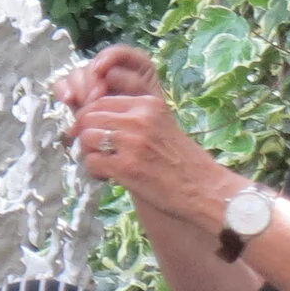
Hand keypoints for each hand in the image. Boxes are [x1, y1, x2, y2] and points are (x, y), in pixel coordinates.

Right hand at [54, 44, 162, 116]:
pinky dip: (64, 90)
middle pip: (94, 64)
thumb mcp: (150, 103)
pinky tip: (68, 100)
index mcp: (135, 68)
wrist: (140, 149)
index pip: (118, 53)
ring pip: (78, 73)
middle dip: (91, 80)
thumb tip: (108, 74)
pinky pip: (64, 85)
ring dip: (79, 87)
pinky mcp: (78, 96)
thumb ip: (134, 84)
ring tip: (84, 105)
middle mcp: (111, 73)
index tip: (101, 71)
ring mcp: (92, 84)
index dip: (108, 58)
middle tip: (93, 98)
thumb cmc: (151, 126)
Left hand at [66, 85, 234, 224]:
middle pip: (89, 117)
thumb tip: (93, 118)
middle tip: (93, 150)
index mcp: (147, 104)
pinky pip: (91, 162)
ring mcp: (132, 143)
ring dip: (88, 152)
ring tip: (103, 164)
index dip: (90, 117)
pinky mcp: (126, 167)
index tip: (91, 131)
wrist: (205, 189)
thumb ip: (133, 117)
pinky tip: (108, 176)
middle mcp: (139, 119)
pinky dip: (94, 171)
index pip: (101, 101)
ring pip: (86, 138)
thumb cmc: (183, 161)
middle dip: (84, 134)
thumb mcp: (161, 125)